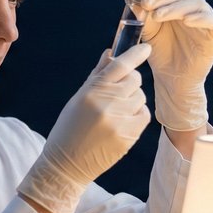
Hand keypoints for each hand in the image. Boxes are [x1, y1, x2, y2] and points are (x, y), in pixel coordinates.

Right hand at [18, 44, 151, 212]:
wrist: (66, 164)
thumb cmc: (69, 129)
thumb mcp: (78, 100)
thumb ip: (97, 76)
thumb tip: (110, 54)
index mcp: (92, 92)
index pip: (119, 66)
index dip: (135, 54)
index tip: (146, 48)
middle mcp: (107, 104)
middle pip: (135, 80)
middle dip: (129, 83)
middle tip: (117, 94)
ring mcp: (120, 120)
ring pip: (141, 97)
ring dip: (132, 100)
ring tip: (114, 113)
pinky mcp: (130, 135)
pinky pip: (144, 114)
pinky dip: (136, 115)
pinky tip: (121, 123)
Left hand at [136, 0, 212, 131]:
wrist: (171, 78)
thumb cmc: (160, 53)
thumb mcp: (148, 32)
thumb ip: (144, 16)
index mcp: (177, 5)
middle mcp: (192, 9)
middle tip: (147, 3)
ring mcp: (205, 21)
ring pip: (197, 4)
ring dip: (176, 7)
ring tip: (158, 15)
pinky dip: (202, 18)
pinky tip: (187, 21)